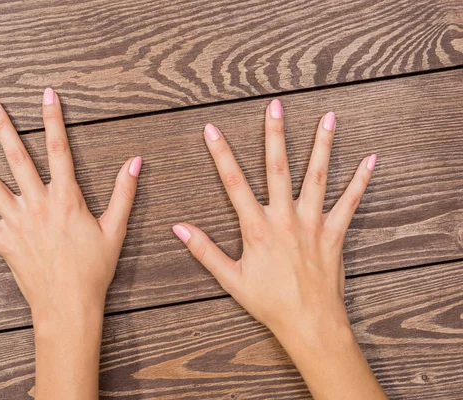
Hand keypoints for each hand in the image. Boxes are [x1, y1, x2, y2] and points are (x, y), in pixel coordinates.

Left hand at [0, 88, 141, 398]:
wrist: (70, 305)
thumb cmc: (93, 269)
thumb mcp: (115, 229)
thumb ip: (124, 193)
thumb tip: (136, 162)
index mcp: (66, 198)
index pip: (59, 150)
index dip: (53, 120)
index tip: (47, 95)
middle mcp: (37, 204)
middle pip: (17, 157)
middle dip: (2, 127)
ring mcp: (16, 222)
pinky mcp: (2, 241)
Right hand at [173, 99, 385, 398]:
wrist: (309, 323)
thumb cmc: (269, 302)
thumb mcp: (230, 278)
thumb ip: (204, 250)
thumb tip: (179, 228)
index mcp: (257, 228)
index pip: (234, 183)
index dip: (221, 154)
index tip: (212, 130)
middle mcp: (285, 218)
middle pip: (278, 168)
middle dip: (274, 134)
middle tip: (275, 105)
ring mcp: (312, 223)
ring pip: (317, 176)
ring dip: (322, 145)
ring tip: (327, 117)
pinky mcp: (334, 232)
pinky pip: (349, 202)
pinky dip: (360, 180)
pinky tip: (370, 159)